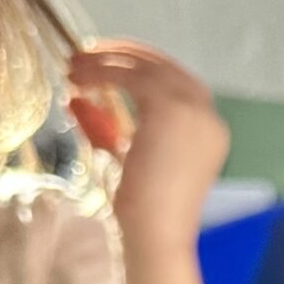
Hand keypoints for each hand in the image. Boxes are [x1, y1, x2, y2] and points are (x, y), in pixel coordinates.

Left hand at [69, 42, 228, 249]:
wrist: (157, 230)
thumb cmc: (145, 208)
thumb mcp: (127, 157)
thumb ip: (108, 127)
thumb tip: (77, 98)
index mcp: (209, 131)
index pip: (177, 83)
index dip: (140, 67)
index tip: (105, 63)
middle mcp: (209, 117)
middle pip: (165, 66)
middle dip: (123, 53)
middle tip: (84, 53)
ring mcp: (195, 111)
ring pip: (147, 65)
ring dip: (106, 59)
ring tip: (73, 66)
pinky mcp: (171, 108)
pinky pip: (131, 75)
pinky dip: (101, 71)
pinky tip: (78, 80)